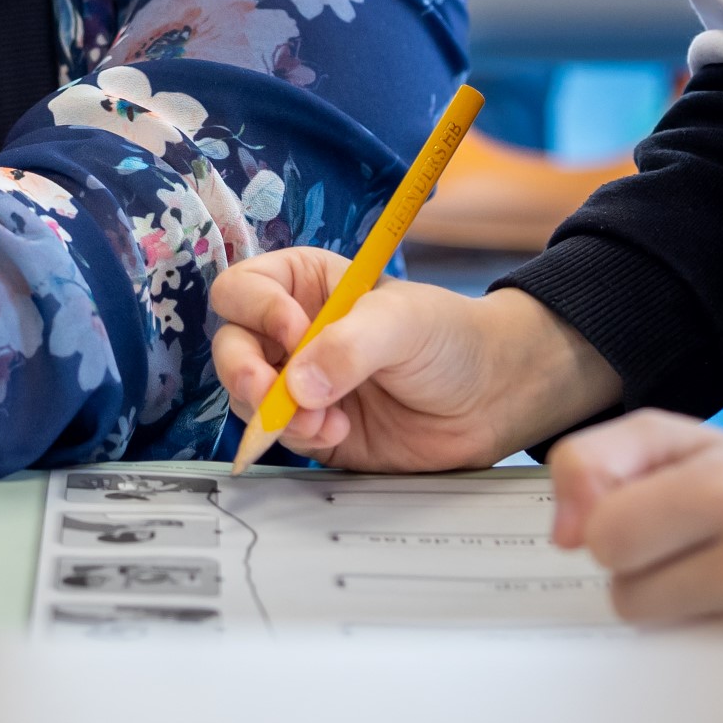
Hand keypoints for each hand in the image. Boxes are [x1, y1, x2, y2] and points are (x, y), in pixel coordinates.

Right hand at [209, 260, 617, 470]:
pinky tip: (337, 432)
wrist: (492, 398)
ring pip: (246, 395)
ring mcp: (299, 383)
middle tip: (271, 393)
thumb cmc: (451, 338)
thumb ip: (349, 346)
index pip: (244, 289)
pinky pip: (278, 435)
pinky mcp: (311, 428)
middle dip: (244, 371)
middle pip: (231, 344)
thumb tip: (299, 386)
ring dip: (274, 412)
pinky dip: (298, 437)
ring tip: (324, 420)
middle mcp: (291, 332)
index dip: (257, 310)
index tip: (295, 333)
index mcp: (304, 285)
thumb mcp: (403, 322)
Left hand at [548, 414, 722, 631]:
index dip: (617, 527)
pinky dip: (708, 647)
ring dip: (677, 616)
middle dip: (647, 574)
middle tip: (703, 550)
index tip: (657, 516)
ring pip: (660, 642)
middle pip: (625, 597)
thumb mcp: (682, 441)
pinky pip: (697, 672)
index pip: (604, 536)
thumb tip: (561, 535)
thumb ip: (596, 459)